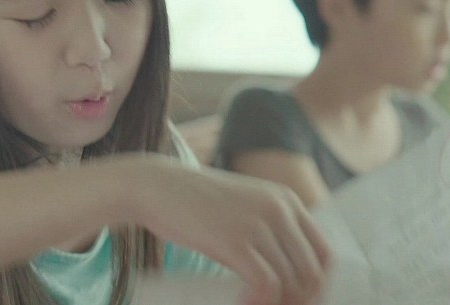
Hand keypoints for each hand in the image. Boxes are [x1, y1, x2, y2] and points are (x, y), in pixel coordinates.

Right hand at [127, 157, 329, 304]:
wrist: (154, 185)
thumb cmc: (190, 200)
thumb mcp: (240, 205)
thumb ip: (266, 227)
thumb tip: (285, 273)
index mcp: (285, 199)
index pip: (324, 253)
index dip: (316, 284)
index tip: (297, 299)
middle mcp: (279, 209)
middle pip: (311, 272)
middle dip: (298, 299)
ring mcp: (258, 224)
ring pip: (291, 282)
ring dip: (277, 304)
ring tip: (253, 304)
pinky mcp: (236, 241)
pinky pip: (266, 286)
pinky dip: (259, 304)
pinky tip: (242, 304)